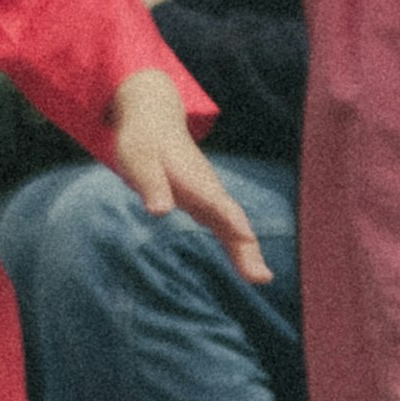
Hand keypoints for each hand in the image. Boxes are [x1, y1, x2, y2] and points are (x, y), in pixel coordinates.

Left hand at [108, 66, 268, 281]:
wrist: (153, 121)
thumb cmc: (143, 141)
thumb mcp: (138, 160)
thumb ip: (151, 185)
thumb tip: (160, 211)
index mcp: (195, 180)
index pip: (218, 203)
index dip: (232, 221)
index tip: (246, 238)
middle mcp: (209, 190)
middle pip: (234, 220)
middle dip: (248, 248)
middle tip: (262, 278)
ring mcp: (210, 197)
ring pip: (234, 226)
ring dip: (248, 252)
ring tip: (260, 279)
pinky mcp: (205, 204)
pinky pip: (228, 229)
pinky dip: (239, 247)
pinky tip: (247, 269)